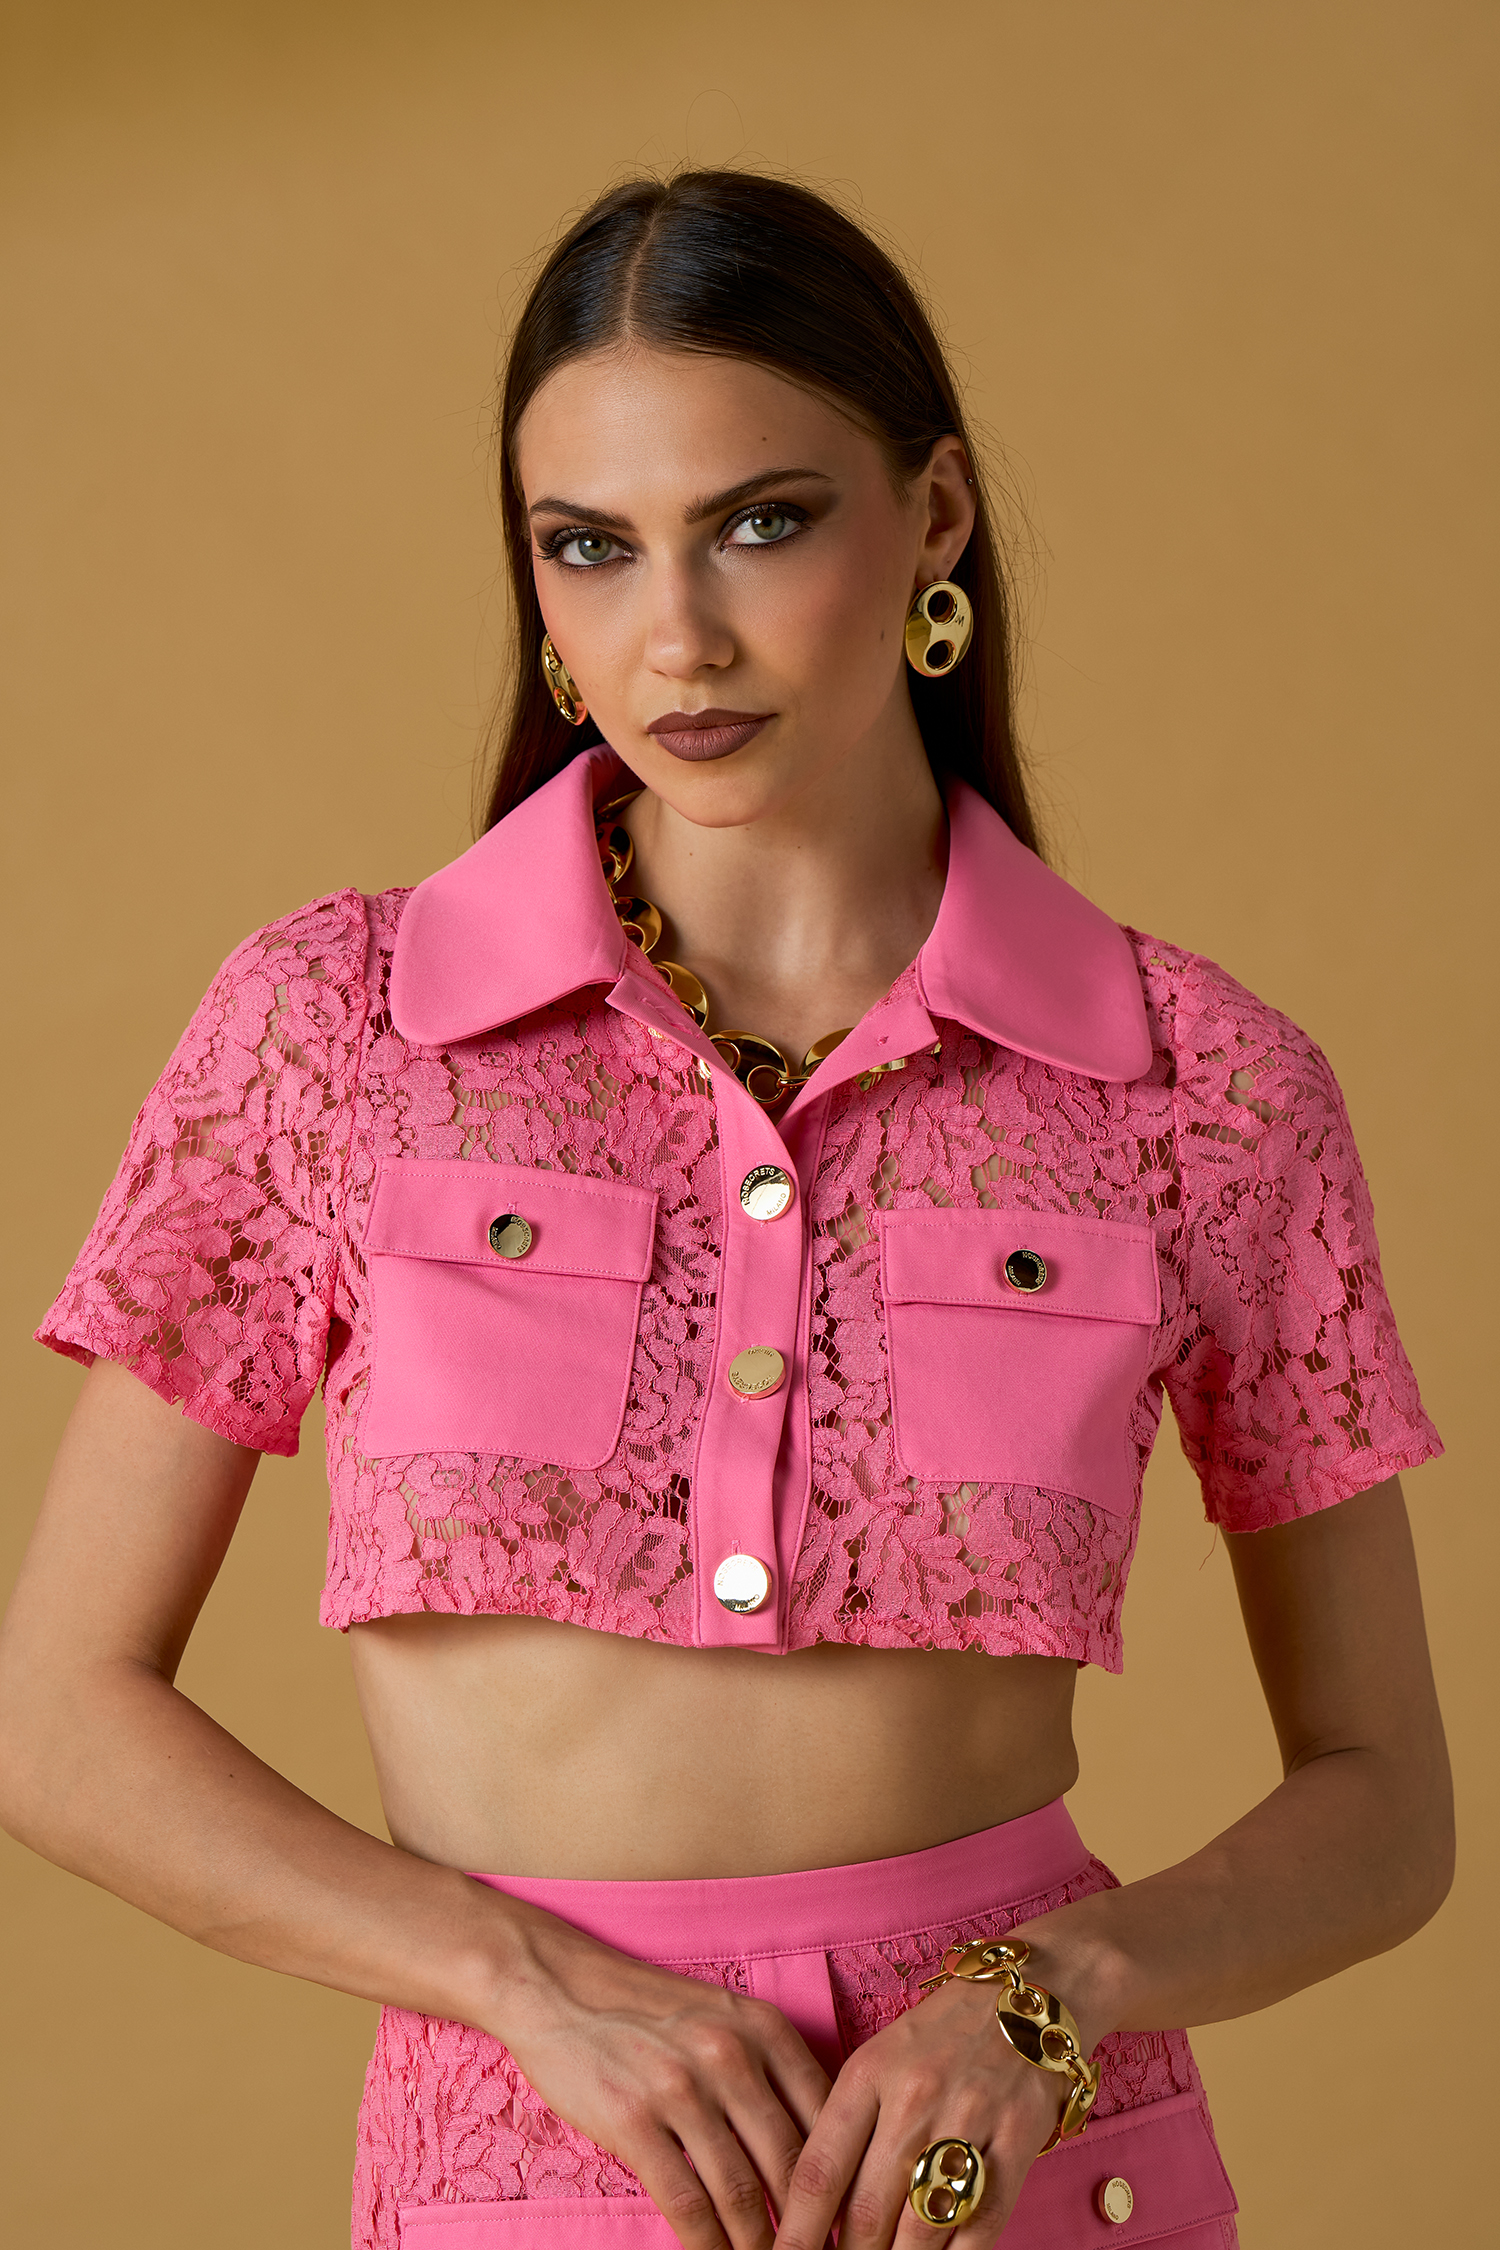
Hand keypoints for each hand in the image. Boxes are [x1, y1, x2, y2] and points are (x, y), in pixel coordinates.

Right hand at [493, 1906, 830, 2249]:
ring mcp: (682, 2088)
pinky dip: (709, 2246)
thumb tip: (819, 2148)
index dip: (841, 2181)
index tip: (846, 2222)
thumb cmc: (647, 2008)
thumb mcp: (724, 2018)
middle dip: (807, 2227)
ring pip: (742, 2194)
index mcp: (764, 2029)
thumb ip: (771, 2071)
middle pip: (790, 2166)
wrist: (559, 1985)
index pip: (825, 2120)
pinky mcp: (633, 2120)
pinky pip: (687, 2203)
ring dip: (759, 2246)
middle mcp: (732, 2055)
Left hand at [775, 1976, 1064, 2249]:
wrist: (1031, 1993)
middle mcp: (914, 2096)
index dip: (796, 2234)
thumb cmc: (943, 2035)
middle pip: (866, 2212)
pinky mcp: (1018, 2138)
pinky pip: (982, 2224)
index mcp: (869, 2073)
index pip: (818, 2171)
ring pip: (922, 2229)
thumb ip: (850, 2128)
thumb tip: (820, 2211)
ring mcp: (969, 2118)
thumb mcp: (881, 2060)